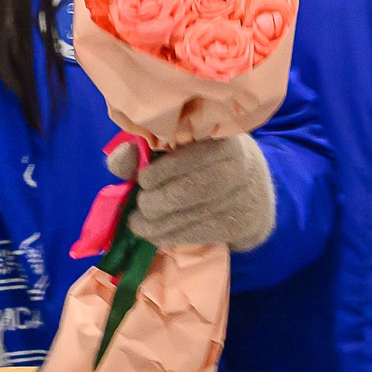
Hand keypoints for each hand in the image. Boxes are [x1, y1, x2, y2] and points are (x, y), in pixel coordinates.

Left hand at [105, 136, 276, 250]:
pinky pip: (203, 232)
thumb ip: (146, 151)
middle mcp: (240, 163)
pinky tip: (158, 235)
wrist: (253, 190)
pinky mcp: (243, 222)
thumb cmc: (205, 163)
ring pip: (195, 215)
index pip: (193, 151)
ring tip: (138, 226)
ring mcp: (244, 195)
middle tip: (140, 207)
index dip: (164, 169)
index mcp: (222, 136)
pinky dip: (175, 235)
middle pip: (194, 188)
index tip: (143, 179)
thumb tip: (119, 162)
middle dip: (158, 201)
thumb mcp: (182, 148)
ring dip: (159, 225)